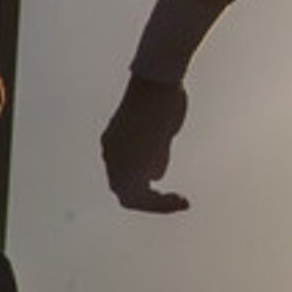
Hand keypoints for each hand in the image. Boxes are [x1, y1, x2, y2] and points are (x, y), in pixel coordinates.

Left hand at [101, 76, 190, 212]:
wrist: (156, 86)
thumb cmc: (160, 100)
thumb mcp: (157, 130)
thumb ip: (154, 153)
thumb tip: (154, 174)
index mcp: (113, 144)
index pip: (123, 174)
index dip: (144, 185)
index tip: (166, 187)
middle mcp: (111, 156)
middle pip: (123, 190)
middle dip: (150, 200)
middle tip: (176, 200)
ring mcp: (118, 162)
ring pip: (130, 198)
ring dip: (156, 205)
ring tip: (180, 202)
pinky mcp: (131, 166)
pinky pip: (143, 197)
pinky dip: (161, 204)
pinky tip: (180, 201)